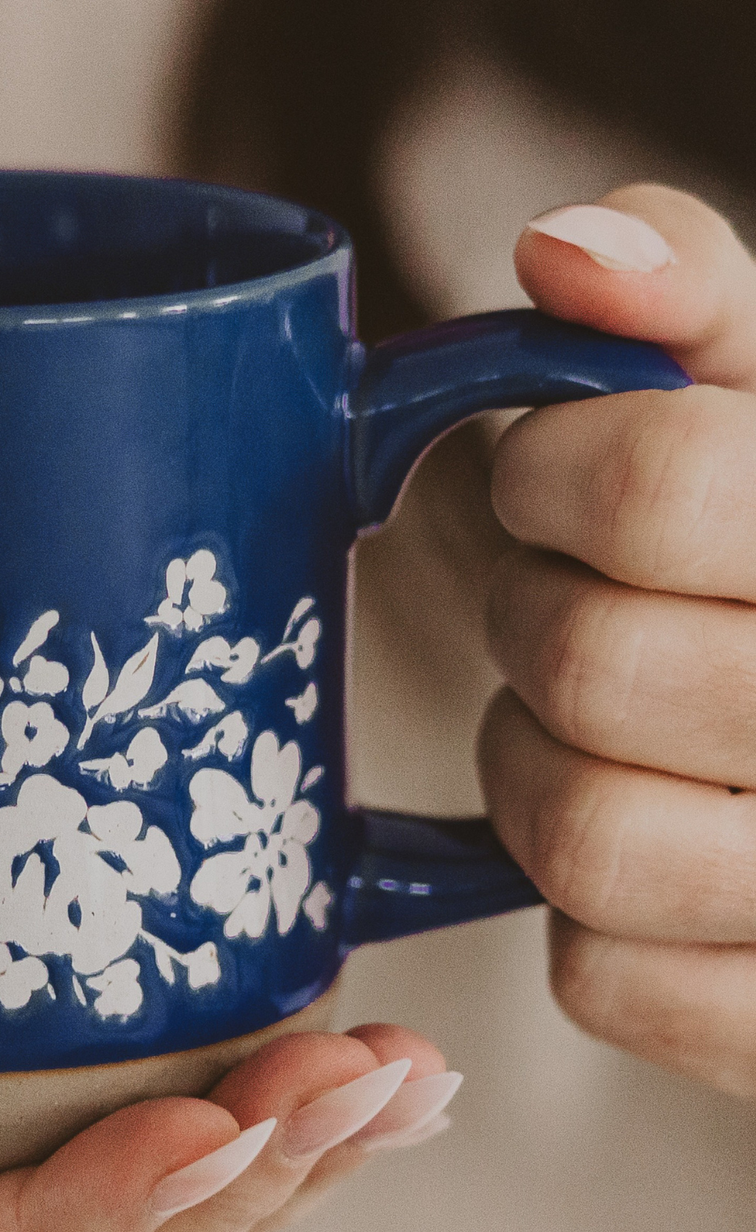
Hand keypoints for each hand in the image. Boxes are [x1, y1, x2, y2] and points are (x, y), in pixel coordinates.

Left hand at [480, 184, 755, 1098]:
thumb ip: (696, 306)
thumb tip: (564, 253)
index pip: (651, 484)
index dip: (550, 471)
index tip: (553, 473)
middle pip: (583, 663)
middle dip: (535, 618)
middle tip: (576, 602)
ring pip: (575, 836)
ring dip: (538, 772)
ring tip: (598, 732)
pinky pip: (600, 979)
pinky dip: (593, 917)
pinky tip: (662, 849)